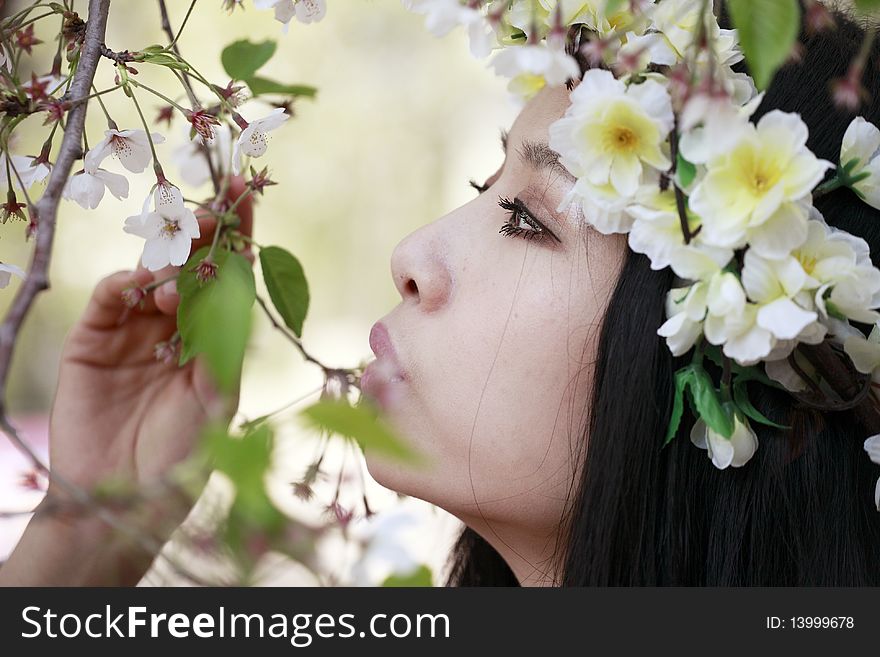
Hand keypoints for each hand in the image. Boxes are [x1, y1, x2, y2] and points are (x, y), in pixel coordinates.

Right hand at [0, 178, 253, 585]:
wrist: (120, 499)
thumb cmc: (181, 456)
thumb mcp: (216, 401)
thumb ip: (223, 345)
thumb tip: (234, 286)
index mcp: (211, 339)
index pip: (227, 277)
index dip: (237, 236)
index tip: (247, 193)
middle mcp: (174, 328)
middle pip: (189, 267)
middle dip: (204, 234)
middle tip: (217, 208)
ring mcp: (132, 331)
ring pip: (151, 275)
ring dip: (170, 257)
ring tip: (188, 252)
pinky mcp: (93, 340)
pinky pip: (111, 298)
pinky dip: (127, 284)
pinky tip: (144, 284)